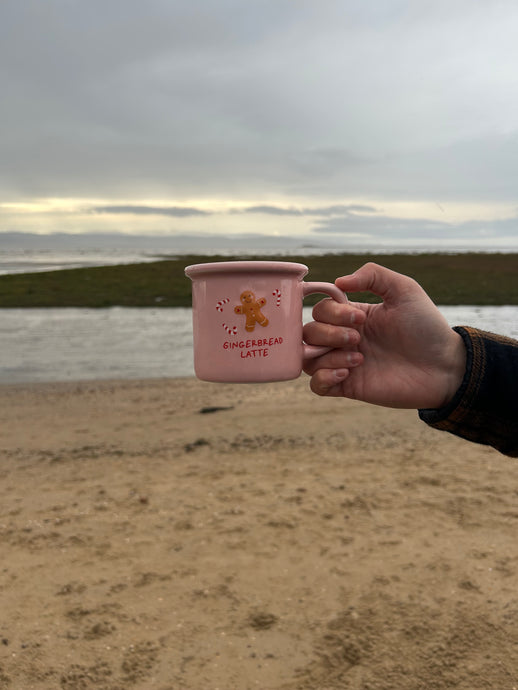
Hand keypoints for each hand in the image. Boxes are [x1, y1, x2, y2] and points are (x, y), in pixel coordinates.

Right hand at [303, 263, 466, 408]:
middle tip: (359, 339)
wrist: (445, 367)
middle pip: (309, 333)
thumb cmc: (427, 328)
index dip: (333, 312)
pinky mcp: (350, 387)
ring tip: (358, 359)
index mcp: (354, 317)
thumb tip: (338, 282)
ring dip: (327, 356)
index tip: (359, 317)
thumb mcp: (404, 290)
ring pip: (308, 358)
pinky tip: (347, 373)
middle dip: (329, 334)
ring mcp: (345, 363)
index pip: (321, 310)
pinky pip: (316, 386)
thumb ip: (373, 275)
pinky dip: (323, 378)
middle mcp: (345, 339)